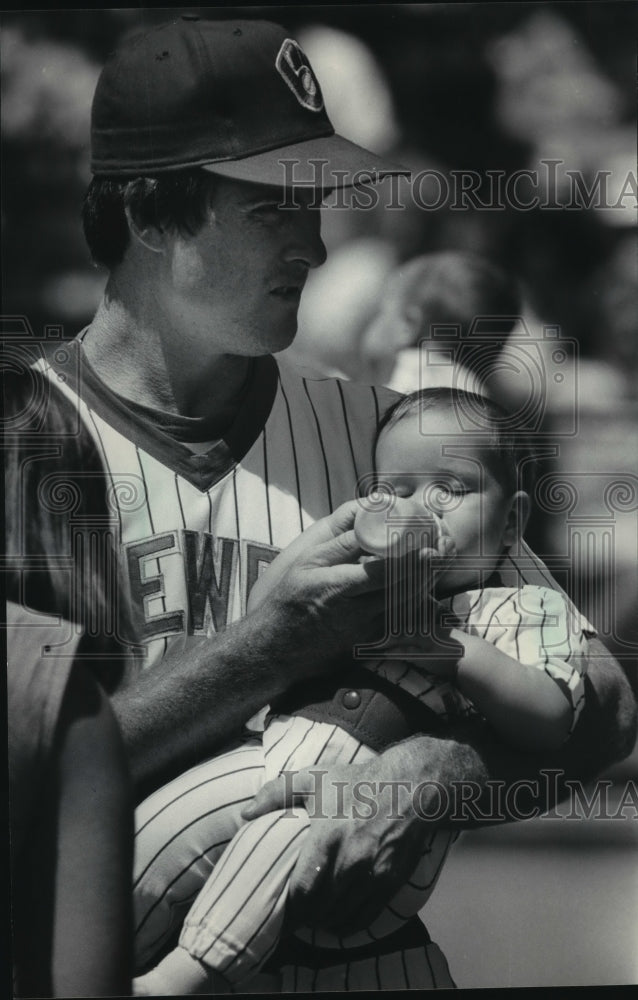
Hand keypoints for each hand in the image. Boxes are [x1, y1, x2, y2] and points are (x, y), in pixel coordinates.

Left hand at [241, 745, 430, 933]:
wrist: (408, 786)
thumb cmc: (355, 782)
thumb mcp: (313, 778)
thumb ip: (276, 794)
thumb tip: (245, 813)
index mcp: (328, 835)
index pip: (303, 889)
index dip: (288, 906)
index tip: (277, 909)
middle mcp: (351, 860)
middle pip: (320, 908)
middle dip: (303, 917)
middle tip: (290, 917)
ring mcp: (374, 874)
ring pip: (341, 916)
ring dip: (324, 921)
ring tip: (311, 917)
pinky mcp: (390, 882)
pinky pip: (365, 917)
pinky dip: (347, 924)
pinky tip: (337, 918)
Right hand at [246, 501, 437, 682]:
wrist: (276, 648)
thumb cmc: (287, 599)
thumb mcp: (305, 563)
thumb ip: (340, 543)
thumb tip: (370, 516)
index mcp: (336, 588)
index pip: (383, 573)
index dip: (410, 560)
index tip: (429, 545)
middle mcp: (355, 613)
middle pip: (403, 591)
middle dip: (429, 568)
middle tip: (446, 546)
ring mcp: (365, 631)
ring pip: (407, 607)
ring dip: (428, 583)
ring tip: (441, 559)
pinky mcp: (369, 643)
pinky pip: (401, 624)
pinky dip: (418, 605)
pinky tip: (427, 587)